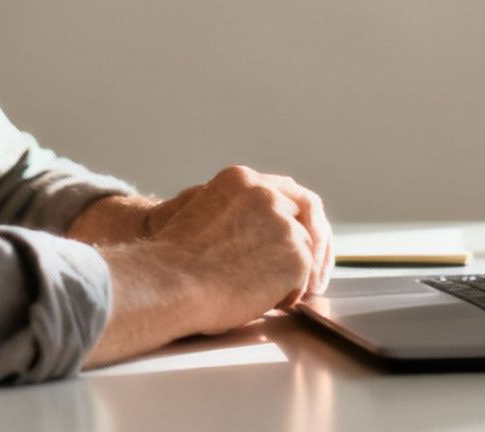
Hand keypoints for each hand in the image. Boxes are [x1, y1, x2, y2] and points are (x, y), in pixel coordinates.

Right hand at [147, 166, 331, 331]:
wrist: (168, 284)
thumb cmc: (173, 264)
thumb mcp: (201, 215)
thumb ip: (235, 215)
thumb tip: (257, 240)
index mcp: (240, 180)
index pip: (286, 191)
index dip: (298, 217)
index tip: (303, 236)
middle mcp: (266, 194)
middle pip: (308, 214)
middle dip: (316, 243)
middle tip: (316, 272)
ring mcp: (283, 224)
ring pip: (306, 250)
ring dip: (295, 275)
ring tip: (270, 296)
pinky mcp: (295, 256)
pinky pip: (304, 279)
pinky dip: (290, 294)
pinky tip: (266, 303)